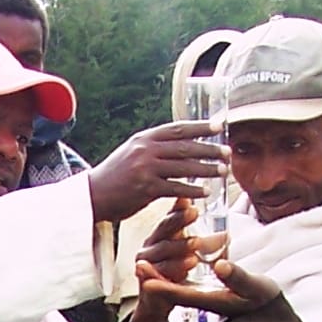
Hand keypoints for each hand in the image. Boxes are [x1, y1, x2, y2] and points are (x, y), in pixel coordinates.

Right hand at [88, 120, 227, 223]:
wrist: (93, 195)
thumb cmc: (116, 176)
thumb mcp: (132, 152)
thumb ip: (154, 147)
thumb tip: (181, 144)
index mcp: (144, 138)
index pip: (178, 129)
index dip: (200, 127)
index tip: (219, 126)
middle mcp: (145, 150)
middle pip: (185, 147)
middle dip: (209, 149)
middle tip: (227, 152)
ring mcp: (145, 169)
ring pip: (183, 167)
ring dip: (206, 169)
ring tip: (223, 171)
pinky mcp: (145, 189)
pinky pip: (175, 188)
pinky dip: (192, 190)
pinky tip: (206, 192)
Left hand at [139, 254, 281, 319]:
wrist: (267, 305)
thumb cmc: (262, 298)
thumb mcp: (254, 287)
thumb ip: (237, 277)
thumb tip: (219, 266)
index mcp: (211, 299)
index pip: (182, 294)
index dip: (163, 287)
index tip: (146, 280)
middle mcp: (203, 296)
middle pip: (173, 287)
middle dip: (155, 276)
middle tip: (138, 263)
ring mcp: (203, 290)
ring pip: (177, 278)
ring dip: (162, 267)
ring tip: (145, 255)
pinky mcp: (206, 282)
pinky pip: (186, 271)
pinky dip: (176, 260)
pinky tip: (170, 248)